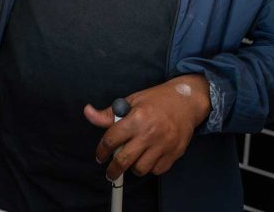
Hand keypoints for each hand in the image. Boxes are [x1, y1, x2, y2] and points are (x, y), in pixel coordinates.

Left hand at [84, 74, 210, 180]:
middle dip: (113, 170)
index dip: (102, 150)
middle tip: (110, 172)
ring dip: (133, 167)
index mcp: (137, 118)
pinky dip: (150, 168)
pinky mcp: (174, 153)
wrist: (186, 102)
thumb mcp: (131, 101)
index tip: (100, 156)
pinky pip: (157, 170)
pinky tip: (148, 158)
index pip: (111, 139)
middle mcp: (149, 133)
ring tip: (132, 160)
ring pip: (141, 168)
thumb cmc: (156, 100)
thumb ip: (109, 113)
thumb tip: (87, 112)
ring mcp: (163, 145)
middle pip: (124, 160)